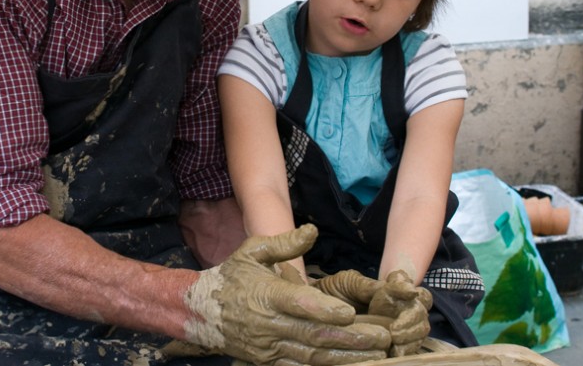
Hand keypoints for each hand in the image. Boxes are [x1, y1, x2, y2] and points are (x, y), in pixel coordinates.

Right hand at [182, 224, 390, 364]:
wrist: (200, 312)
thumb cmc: (231, 277)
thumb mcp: (253, 251)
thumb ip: (284, 244)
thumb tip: (312, 230)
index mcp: (266, 295)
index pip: (297, 304)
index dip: (323, 310)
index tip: (350, 313)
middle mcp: (269, 324)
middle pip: (314, 334)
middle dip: (351, 338)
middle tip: (382, 337)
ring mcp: (270, 347)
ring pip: (312, 356)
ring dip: (346, 357)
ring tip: (376, 354)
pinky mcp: (270, 362)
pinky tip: (351, 364)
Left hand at [313, 269, 431, 356]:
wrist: (311, 310)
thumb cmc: (331, 292)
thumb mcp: (348, 283)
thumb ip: (372, 285)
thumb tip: (402, 284)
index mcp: (391, 292)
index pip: (415, 291)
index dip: (413, 291)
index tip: (406, 291)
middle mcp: (398, 309)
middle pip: (421, 313)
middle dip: (413, 319)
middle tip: (396, 328)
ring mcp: (397, 328)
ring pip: (419, 331)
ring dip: (412, 336)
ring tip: (394, 339)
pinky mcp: (390, 345)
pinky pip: (407, 349)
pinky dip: (405, 350)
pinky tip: (394, 351)